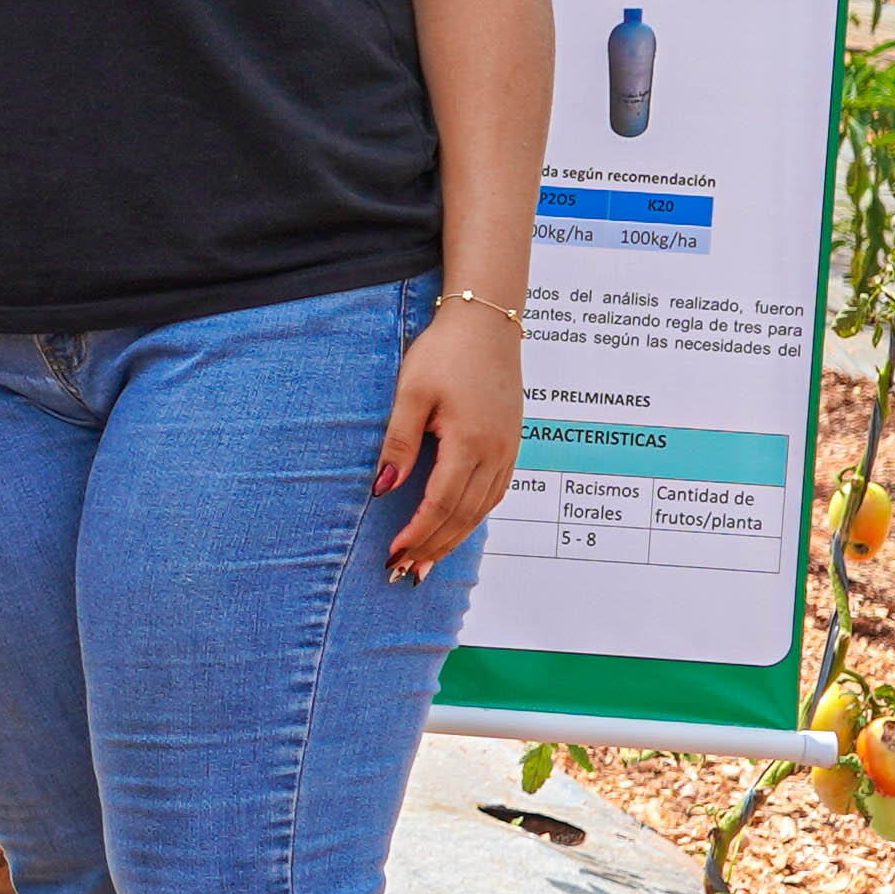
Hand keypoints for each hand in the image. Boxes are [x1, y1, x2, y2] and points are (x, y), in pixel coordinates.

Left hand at [379, 294, 522, 579]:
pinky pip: (495, 493)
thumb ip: (398, 442)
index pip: (441, 504)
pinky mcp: (511, 442)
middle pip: (464, 516)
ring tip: (429, 560)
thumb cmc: (444, 352)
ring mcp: (508, 449)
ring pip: (483, 509)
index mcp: (470, 442)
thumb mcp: (411, 392)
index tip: (393, 554)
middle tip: (406, 571)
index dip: (417, 533)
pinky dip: (474, 517)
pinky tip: (458, 526)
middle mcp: (495, 452)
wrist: (487, 322)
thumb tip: (383, 489)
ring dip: (455, 538)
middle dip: (434, 547)